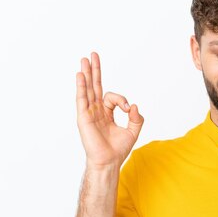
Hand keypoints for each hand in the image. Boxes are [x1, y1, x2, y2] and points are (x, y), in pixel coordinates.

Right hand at [75, 52, 143, 168]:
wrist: (109, 161)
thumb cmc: (118, 150)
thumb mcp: (133, 131)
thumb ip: (136, 118)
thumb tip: (134, 105)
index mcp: (106, 113)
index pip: (112, 98)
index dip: (121, 100)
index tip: (128, 109)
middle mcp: (96, 111)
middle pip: (95, 86)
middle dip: (95, 71)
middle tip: (93, 55)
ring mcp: (88, 113)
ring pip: (87, 89)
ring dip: (86, 74)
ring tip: (84, 59)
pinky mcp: (83, 117)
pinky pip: (82, 99)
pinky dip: (81, 86)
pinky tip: (80, 75)